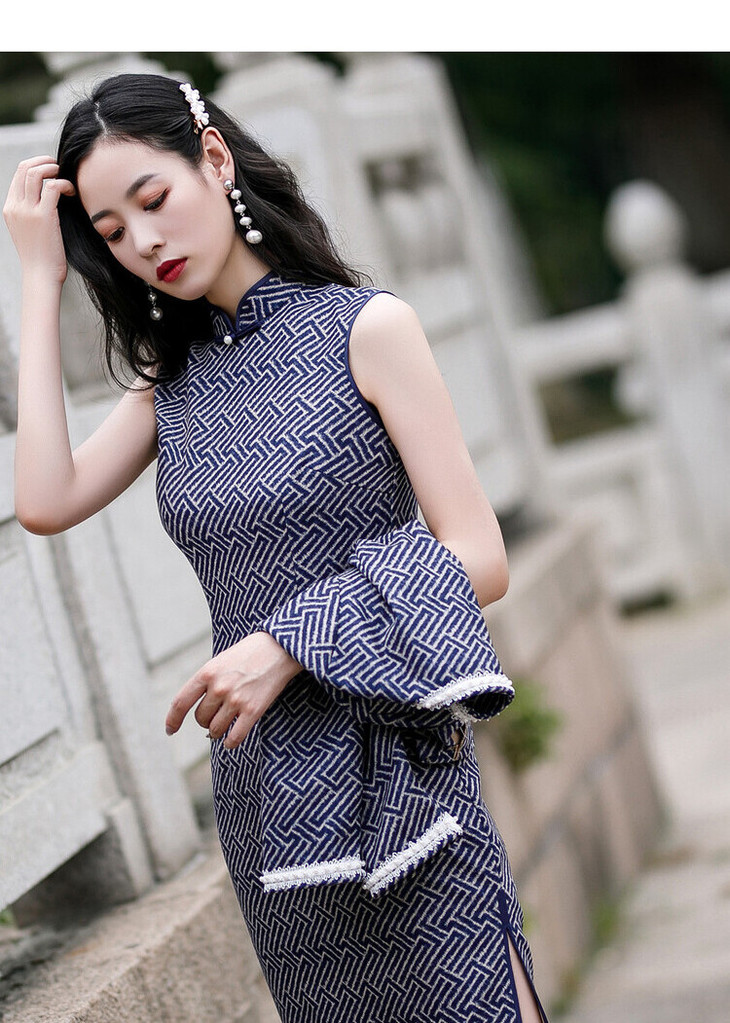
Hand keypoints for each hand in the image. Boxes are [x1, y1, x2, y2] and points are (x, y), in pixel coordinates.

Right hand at [3, 156, 75, 283]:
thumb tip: (48, 196)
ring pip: (36, 172)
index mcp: (10, 208)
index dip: (35, 165)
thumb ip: (31, 212)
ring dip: (53, 169)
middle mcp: (15, 206)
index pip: (18, 174)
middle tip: (59, 168)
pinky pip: (53, 187)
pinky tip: (71, 192)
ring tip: (64, 178)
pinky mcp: (44, 216)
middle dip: (44, 161)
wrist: (40, 275)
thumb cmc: (41, 256)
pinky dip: (64, 183)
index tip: (51, 170)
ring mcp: (27, 211)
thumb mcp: (29, 230)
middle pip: (25, 167)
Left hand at [165, 631, 300, 749]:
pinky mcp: (253, 710)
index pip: (181, 702)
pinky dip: (230, 742)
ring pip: (215, 730)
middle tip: (217, 714)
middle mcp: (218, 688)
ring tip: (228, 722)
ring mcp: (235, 700)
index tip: (171, 730)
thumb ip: (208, 681)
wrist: (281, 647)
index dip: (173, 720)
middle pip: (201, 719)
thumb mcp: (221, 661)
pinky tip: (231, 740)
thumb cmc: (250, 653)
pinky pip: (234, 737)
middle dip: (206, 720)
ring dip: (219, 730)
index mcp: (207, 673)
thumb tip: (200, 708)